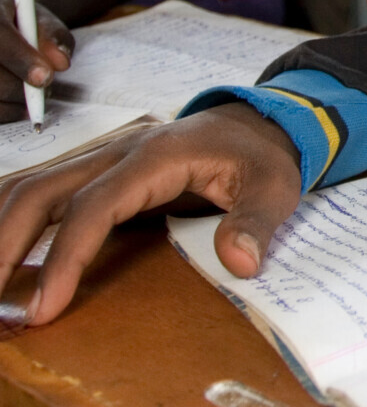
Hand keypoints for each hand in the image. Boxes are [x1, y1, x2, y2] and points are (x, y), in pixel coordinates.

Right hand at [0, 0, 73, 122]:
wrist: (0, 26)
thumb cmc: (19, 24)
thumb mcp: (37, 19)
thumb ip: (52, 35)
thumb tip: (61, 62)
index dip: (21, 59)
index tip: (46, 76)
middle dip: (20, 88)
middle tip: (45, 88)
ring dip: (14, 103)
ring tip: (31, 95)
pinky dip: (5, 112)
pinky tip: (15, 105)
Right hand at [0, 103, 301, 324]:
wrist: (258, 123)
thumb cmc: (261, 156)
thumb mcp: (276, 186)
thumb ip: (256, 222)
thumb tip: (240, 262)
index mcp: (155, 156)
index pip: (93, 207)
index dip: (64, 258)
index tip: (45, 307)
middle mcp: (116, 151)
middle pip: (39, 192)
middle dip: (5, 246)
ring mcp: (100, 157)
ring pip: (29, 186)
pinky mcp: (95, 169)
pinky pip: (40, 189)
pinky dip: (11, 219)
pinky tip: (5, 252)